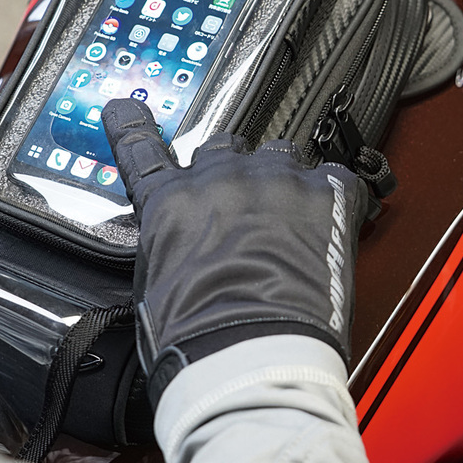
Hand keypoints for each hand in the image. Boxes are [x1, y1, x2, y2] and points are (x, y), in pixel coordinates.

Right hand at [102, 99, 365, 404]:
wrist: (253, 354)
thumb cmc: (199, 339)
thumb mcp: (156, 293)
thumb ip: (172, 251)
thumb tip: (186, 257)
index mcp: (171, 203)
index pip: (144, 151)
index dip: (133, 127)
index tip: (127, 108)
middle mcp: (221, 179)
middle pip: (225, 149)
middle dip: (231, 172)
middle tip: (244, 209)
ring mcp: (275, 181)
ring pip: (281, 154)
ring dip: (283, 179)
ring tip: (292, 220)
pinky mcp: (324, 194)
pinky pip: (336, 175)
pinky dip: (335, 194)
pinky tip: (332, 222)